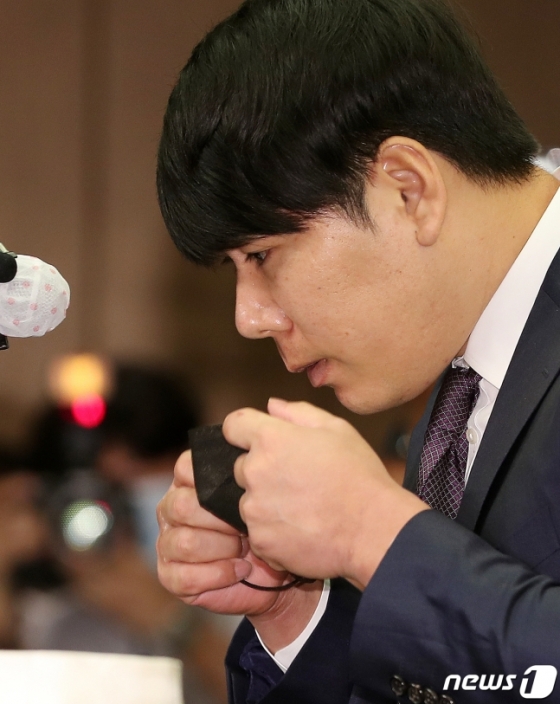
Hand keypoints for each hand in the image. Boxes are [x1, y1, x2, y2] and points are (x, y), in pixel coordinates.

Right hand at [157, 450, 306, 616]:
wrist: (275, 569)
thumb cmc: (267, 523)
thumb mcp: (262, 493)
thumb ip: (248, 473)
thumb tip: (245, 456)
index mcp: (189, 480)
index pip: (186, 468)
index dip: (216, 483)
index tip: (245, 495)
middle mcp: (172, 507)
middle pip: (182, 507)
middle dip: (222, 521)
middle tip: (248, 528)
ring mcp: (167, 541)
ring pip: (184, 543)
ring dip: (223, 549)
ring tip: (245, 550)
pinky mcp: (169, 574)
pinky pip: (183, 576)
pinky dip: (218, 574)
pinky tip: (240, 570)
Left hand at [226, 398, 427, 588]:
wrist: (374, 531)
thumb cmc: (359, 477)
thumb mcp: (337, 429)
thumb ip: (298, 413)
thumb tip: (271, 406)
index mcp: (271, 439)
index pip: (234, 425)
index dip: (245, 430)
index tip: (259, 440)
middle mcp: (255, 471)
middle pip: (242, 465)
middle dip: (264, 470)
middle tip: (299, 480)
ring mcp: (255, 509)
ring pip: (250, 500)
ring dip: (268, 502)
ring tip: (304, 508)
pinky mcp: (260, 540)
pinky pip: (259, 530)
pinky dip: (275, 531)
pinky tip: (303, 528)